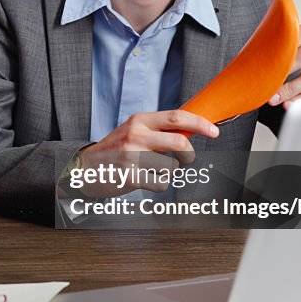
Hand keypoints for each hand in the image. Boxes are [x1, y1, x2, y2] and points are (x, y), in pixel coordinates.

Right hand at [76, 110, 218, 195]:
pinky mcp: (130, 175)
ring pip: (172, 167)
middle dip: (189, 155)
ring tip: (151, 169)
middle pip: (180, 143)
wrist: (86, 167)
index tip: (214, 131)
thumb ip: (159, 128)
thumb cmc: (115, 149)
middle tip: (186, 158)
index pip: (177, 117)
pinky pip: (161, 183)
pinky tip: (143, 179)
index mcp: (139, 120)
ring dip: (167, 171)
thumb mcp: (134, 130)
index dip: (200, 124)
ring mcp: (132, 155)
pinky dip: (157, 184)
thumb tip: (193, 128)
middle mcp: (135, 135)